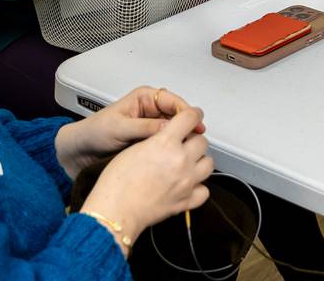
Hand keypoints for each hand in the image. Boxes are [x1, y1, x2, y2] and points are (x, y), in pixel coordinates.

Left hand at [56, 86, 205, 179]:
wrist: (79, 152)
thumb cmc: (93, 132)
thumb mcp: (119, 128)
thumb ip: (144, 127)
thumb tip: (168, 127)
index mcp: (144, 98)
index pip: (173, 101)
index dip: (186, 113)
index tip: (195, 125)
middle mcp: (150, 111)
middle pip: (178, 117)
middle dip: (186, 128)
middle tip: (194, 140)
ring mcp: (151, 128)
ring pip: (174, 132)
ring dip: (179, 140)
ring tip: (185, 150)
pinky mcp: (149, 143)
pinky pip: (166, 144)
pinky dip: (171, 150)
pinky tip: (174, 157)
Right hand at [79, 108, 212, 240]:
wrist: (115, 210)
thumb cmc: (117, 183)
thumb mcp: (134, 148)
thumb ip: (157, 139)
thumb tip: (168, 136)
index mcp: (166, 143)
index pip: (191, 118)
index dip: (193, 114)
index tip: (194, 116)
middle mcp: (181, 161)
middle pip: (202, 141)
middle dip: (193, 140)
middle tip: (183, 145)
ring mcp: (186, 182)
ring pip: (208, 163)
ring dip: (199, 161)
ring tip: (187, 164)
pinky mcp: (186, 201)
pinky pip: (204, 191)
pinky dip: (199, 187)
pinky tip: (189, 185)